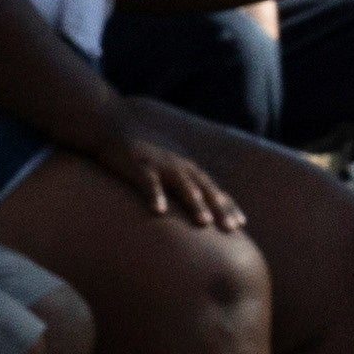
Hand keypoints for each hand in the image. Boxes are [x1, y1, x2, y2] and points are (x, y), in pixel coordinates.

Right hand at [104, 125, 251, 232]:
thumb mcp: (166, 162)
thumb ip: (179, 179)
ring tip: (204, 223)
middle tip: (231, 228)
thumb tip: (193, 200)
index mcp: (186, 167)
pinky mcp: (138, 164)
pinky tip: (159, 212)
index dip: (227, 204)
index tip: (241, 223)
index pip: (212, 188)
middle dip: (219, 208)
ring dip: (194, 203)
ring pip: (182, 185)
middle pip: (204, 188)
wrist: (113, 124)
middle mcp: (179, 165)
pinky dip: (155, 195)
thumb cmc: (141, 149)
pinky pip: (148, 182)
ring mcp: (160, 164)